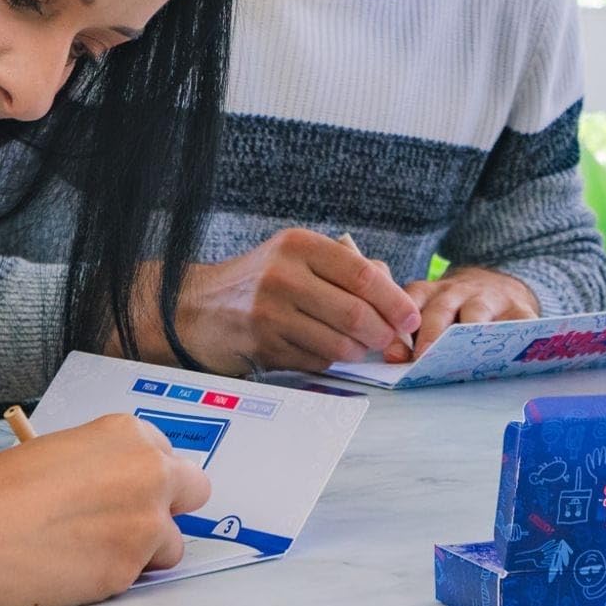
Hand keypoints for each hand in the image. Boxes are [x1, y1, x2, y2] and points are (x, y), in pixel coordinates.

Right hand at [0, 413, 209, 605]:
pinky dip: (116, 576)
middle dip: (169, 507)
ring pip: (173, 543)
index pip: (168, 456)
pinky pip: (140, 576)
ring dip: (145, 550)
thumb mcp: (66, 450)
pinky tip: (76, 568)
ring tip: (92, 551)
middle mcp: (149, 470)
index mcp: (129, 433)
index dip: (147, 478)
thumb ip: (110, 462)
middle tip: (127, 523)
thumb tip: (128, 483)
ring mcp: (145, 520)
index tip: (124, 492)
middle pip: (194, 490)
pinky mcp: (130, 567)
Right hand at [157, 229, 420, 372]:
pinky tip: (324, 349)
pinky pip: (316, 361)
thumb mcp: (298, 257)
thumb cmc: (260, 280)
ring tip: (359, 346)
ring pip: (339, 342)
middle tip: (393, 341)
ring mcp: (270, 312)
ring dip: (358, 351)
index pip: (361, 273)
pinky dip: (330, 360)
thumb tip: (394, 297)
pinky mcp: (262, 345)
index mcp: (298, 244)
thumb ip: (346, 269)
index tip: (410, 317)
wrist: (196, 306)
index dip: (393, 300)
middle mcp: (283, 275)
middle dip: (383, 332)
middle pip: (355, 313)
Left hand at [382, 266, 538, 361]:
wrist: (498, 285)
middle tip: (425, 357)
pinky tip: (513, 350)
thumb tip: (394, 358)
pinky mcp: (519, 309)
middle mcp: (457, 291)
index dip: (402, 327)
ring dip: (468, 331)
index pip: (411, 302)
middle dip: (431, 333)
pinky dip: (516, 333)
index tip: (396, 353)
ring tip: (466, 354)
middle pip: (441, 309)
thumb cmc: (458, 309)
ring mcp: (489, 298)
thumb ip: (409, 336)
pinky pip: (519, 321)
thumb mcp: (431, 315)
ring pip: (476, 312)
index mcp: (430, 293)